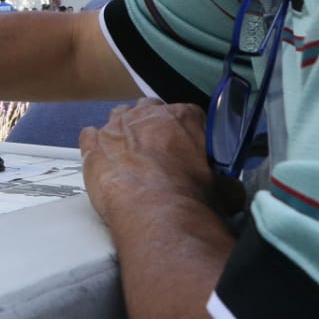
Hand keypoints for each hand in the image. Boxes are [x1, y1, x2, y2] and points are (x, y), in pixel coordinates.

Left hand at [80, 98, 244, 225]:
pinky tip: (102, 158)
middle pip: (149, 108)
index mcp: (183, 117)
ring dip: (123, 130)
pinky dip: (95, 144)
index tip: (187, 146)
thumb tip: (229, 189)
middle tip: (157, 149)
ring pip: (118, 116)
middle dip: (152, 123)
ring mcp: (115, 126)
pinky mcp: (92, 144)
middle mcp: (146, 114)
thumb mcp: (223, 188)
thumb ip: (224, 180)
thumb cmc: (192, 197)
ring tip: (128, 153)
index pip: (188, 113)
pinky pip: (89, 135)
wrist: (153, 210)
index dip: (187, 130)